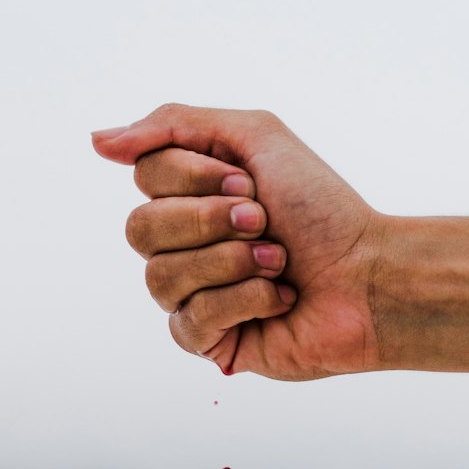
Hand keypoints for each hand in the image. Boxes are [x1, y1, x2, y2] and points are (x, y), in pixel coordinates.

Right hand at [92, 103, 387, 379]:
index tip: (251, 182)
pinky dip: (244, 302)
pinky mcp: (209, 343)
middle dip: (210, 220)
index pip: (145, 176)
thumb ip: (174, 125)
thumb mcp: (255, 137)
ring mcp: (192, 296)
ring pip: (159, 277)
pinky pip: (188, 321)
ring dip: (231, 262)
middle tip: (264, 221)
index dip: (195, 177)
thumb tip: (97, 140)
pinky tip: (279, 300)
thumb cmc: (323, 210)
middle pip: (139, 228)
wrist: (371, 275)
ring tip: (278, 262)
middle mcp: (184, 246)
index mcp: (191, 195)